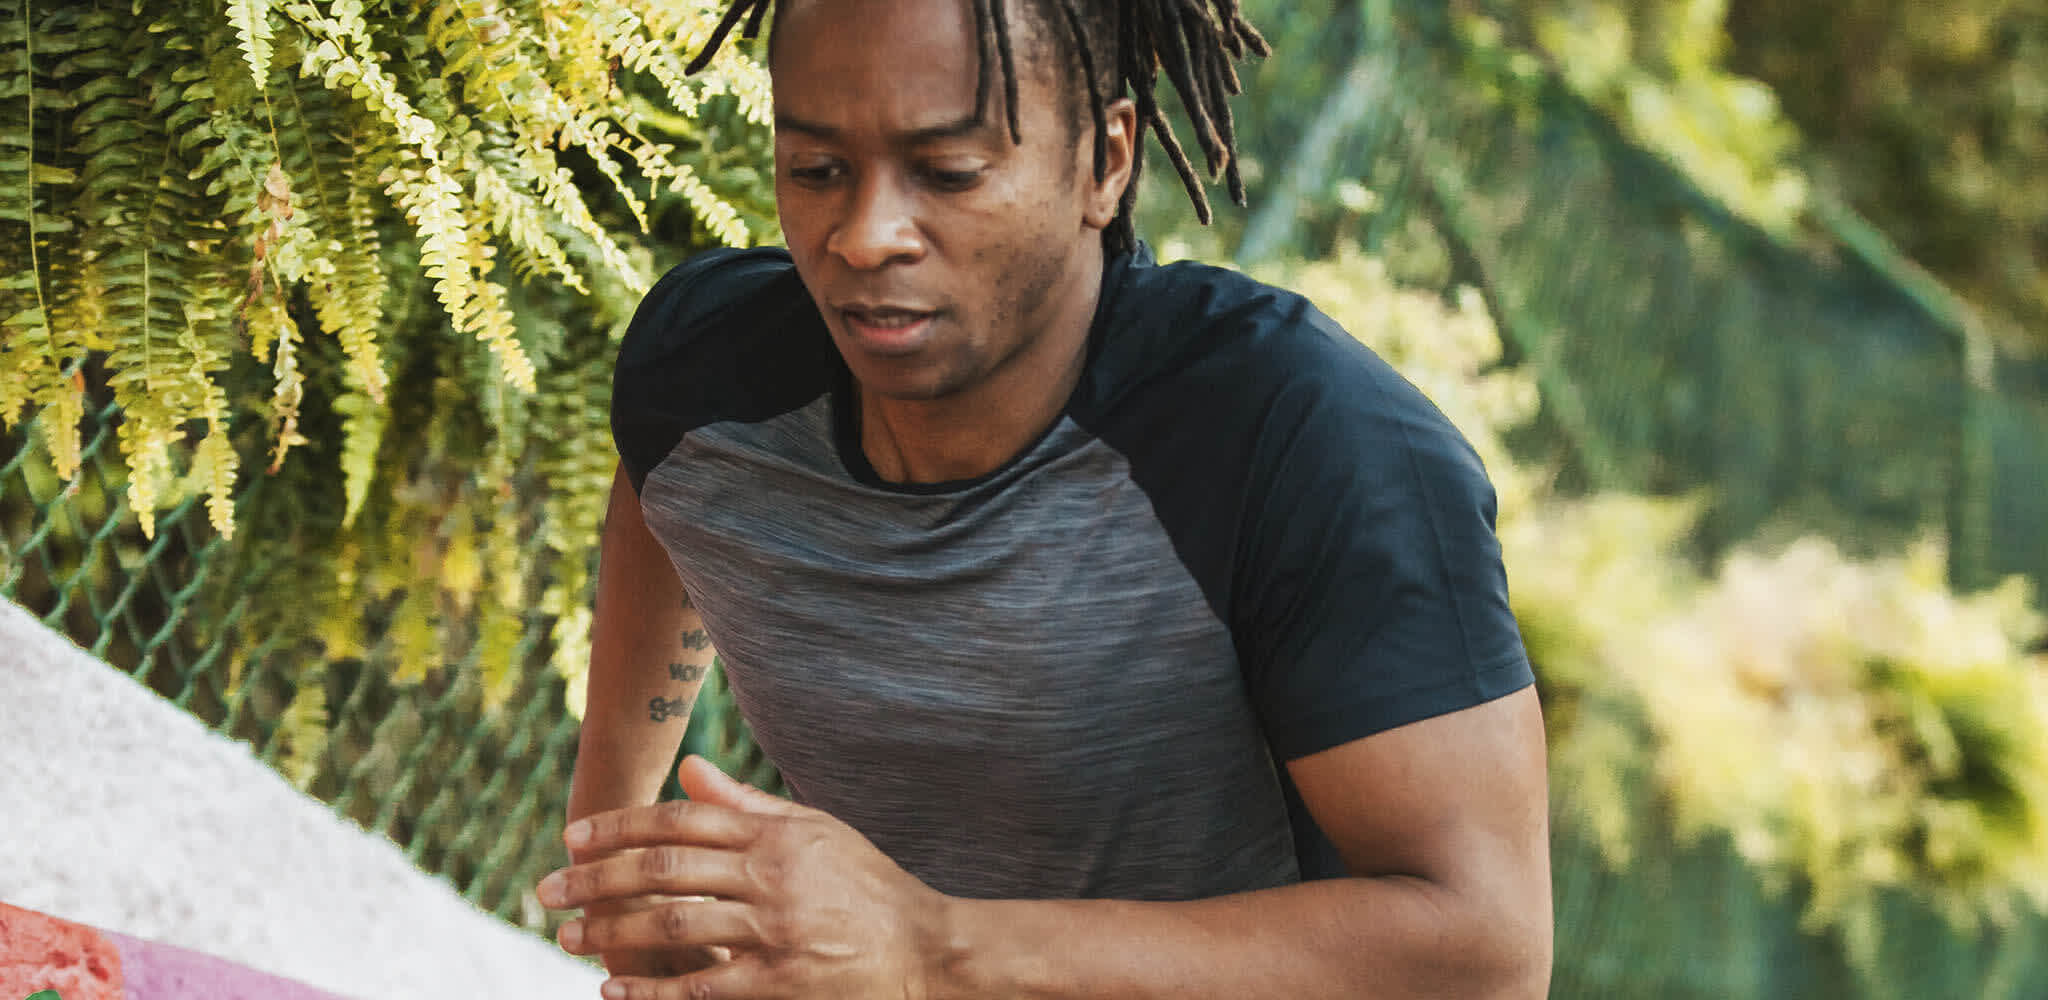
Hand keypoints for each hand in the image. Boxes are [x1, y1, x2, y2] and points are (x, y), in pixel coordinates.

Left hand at [538, 756, 953, 999]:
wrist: (927, 949)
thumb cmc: (866, 886)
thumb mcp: (815, 829)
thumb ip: (747, 803)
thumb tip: (687, 768)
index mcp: (776, 834)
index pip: (680, 820)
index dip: (619, 826)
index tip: (572, 839)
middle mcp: (771, 876)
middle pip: (664, 870)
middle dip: (596, 879)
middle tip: (546, 893)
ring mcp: (776, 932)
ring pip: (674, 926)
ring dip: (612, 931)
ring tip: (569, 937)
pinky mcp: (781, 984)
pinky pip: (701, 987)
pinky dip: (650, 989)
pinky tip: (612, 988)